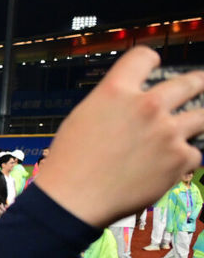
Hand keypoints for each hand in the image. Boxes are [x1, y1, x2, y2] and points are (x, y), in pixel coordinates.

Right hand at [36, 47, 203, 226]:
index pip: (144, 57)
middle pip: (188, 82)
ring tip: (189, 128)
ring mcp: (168, 132)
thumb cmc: (68, 164)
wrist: (72, 201)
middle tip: (198, 85)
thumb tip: (128, 107)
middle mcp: (147, 106)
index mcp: (116, 91)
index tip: (154, 66)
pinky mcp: (179, 159)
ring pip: (202, 116)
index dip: (150, 61)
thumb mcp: (80, 119)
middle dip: (195, 83)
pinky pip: (195, 153)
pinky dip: (184, 159)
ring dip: (196, 121)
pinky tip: (169, 165)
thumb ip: (111, 105)